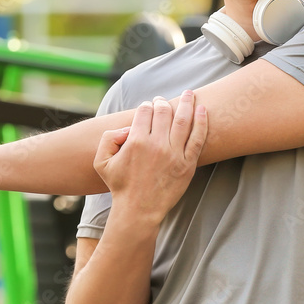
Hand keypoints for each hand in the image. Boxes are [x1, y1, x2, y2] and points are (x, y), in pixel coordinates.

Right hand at [93, 91, 207, 223]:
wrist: (138, 211)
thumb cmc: (120, 185)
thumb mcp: (101, 162)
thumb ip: (108, 138)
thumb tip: (128, 128)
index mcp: (136, 141)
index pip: (144, 111)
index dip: (146, 105)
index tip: (148, 106)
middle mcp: (156, 145)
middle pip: (163, 112)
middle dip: (162, 102)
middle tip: (163, 101)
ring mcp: (174, 154)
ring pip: (183, 120)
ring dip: (186, 103)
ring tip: (188, 93)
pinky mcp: (187, 164)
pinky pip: (197, 138)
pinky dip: (201, 121)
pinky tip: (202, 110)